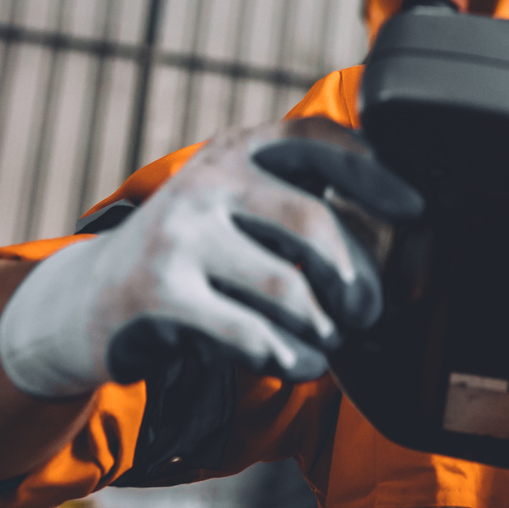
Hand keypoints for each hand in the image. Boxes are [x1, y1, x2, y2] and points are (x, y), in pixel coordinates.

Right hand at [0, 119, 422, 398]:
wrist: (90, 299)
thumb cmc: (200, 254)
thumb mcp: (247, 211)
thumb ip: (311, 213)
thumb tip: (414, 262)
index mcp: (242, 149)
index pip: (321, 143)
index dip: (377, 173)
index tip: (418, 209)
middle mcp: (209, 181)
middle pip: (315, 226)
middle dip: (358, 279)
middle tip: (368, 313)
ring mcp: (179, 235)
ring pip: (288, 289)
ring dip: (323, 329)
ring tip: (329, 343)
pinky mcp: (157, 294)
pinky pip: (250, 332)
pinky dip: (288, 357)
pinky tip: (299, 364)